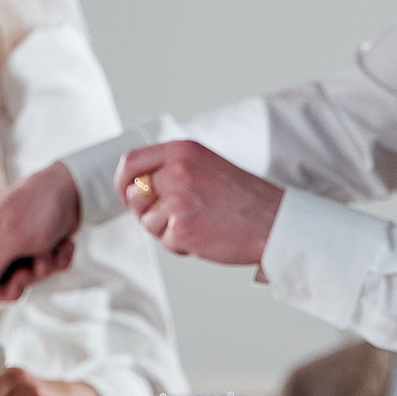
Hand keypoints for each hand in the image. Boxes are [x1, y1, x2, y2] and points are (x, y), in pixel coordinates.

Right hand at [0, 166, 82, 302]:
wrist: (74, 190)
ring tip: (44, 251)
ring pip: (13, 285)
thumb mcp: (14, 238)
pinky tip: (56, 246)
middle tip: (26, 266)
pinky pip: (37, 276)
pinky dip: (52, 263)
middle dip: (10, 283)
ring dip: (36, 271)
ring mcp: (7, 252)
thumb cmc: (39, 203)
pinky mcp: (28, 255)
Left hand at [116, 142, 284, 268]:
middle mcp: (177, 170)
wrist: (273, 222)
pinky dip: (180, 245)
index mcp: (182, 150)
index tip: (128, 194)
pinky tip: (203, 236)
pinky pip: (164, 240)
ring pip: (148, 220)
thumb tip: (132, 191)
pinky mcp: (181, 226)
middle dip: (148, 211)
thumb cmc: (242, 198)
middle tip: (175, 216)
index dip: (123, 181)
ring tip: (198, 224)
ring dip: (166, 230)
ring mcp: (178, 198)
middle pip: (136, 193)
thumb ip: (169, 171)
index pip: (131, 161)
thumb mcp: (205, 166)